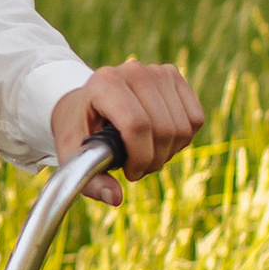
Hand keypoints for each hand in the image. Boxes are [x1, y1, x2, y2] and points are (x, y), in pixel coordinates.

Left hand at [53, 62, 204, 202]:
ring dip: (169, 152)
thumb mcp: (72, 155)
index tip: (130, 173)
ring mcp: (157, 71)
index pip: (138, 126)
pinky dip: (183, 139)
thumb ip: (90, 181)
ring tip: (146, 153)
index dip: (140, 158)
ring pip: (183, 127)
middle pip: (165, 129)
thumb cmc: (79, 129)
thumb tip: (115, 198)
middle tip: (137, 167)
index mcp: (105, 84)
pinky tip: (160, 139)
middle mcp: (133, 71)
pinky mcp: (174, 76)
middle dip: (154, 160)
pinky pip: (196, 119)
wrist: (86, 102)